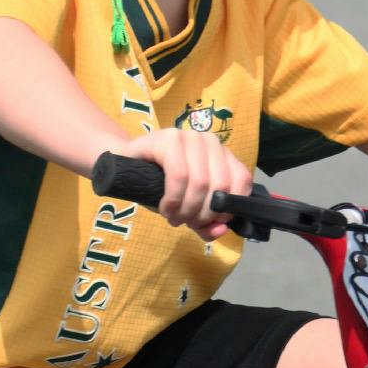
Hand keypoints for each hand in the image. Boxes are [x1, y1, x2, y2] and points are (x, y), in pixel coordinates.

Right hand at [123, 126, 249, 239]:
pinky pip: (179, 176)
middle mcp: (211, 142)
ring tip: (174, 218)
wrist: (126, 163)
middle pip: (220, 187)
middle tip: (186, 223)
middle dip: (203, 214)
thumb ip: (207, 223)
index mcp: (223, 155)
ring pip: (201, 183)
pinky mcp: (168, 138)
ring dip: (186, 210)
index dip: (227, 209)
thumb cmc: (160, 184)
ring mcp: (190, 137)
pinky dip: (173, 199)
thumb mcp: (189, 207)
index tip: (209, 222)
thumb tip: (220, 231)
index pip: (241, 182)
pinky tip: (165, 208)